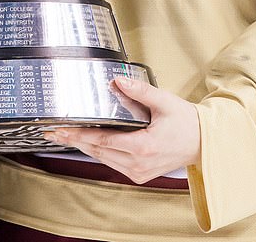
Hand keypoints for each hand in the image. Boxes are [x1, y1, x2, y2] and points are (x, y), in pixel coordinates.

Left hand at [47, 77, 200, 183]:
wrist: (203, 143)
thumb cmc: (186, 122)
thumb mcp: (164, 101)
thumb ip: (140, 90)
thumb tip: (118, 80)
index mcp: (142, 146)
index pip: (102, 140)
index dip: (79, 134)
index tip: (61, 128)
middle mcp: (138, 163)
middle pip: (97, 151)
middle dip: (73, 140)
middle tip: (52, 132)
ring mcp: (138, 171)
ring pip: (102, 159)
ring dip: (82, 147)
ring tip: (63, 136)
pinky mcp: (140, 174)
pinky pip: (112, 162)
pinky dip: (97, 152)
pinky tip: (86, 143)